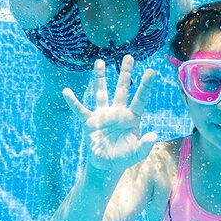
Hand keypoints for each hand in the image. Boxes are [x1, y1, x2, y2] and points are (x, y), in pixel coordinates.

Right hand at [62, 55, 157, 172]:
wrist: (107, 164)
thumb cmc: (124, 157)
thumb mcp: (137, 154)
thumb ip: (145, 145)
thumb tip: (154, 135)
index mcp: (131, 118)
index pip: (140, 99)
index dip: (145, 86)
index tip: (152, 71)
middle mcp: (118, 112)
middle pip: (122, 89)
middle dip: (125, 73)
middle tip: (129, 56)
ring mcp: (103, 115)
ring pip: (102, 92)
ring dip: (100, 77)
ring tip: (100, 61)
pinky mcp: (89, 121)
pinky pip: (80, 109)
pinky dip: (73, 101)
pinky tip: (66, 91)